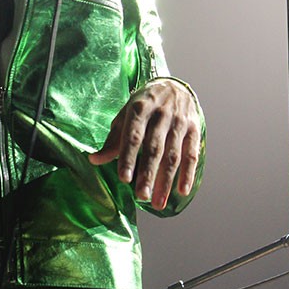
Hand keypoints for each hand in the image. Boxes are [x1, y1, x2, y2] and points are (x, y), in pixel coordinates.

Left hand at [88, 79, 201, 210]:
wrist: (173, 86)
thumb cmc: (143, 105)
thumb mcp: (125, 115)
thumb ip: (113, 139)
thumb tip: (94, 160)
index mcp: (140, 109)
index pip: (133, 136)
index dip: (129, 158)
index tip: (124, 178)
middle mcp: (161, 115)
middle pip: (154, 148)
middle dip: (148, 174)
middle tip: (141, 197)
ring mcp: (179, 122)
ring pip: (173, 155)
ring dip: (166, 180)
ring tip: (158, 202)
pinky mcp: (194, 129)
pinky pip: (192, 154)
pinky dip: (188, 174)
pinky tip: (182, 191)